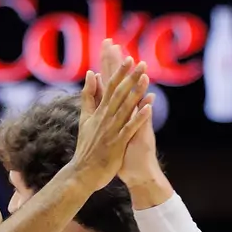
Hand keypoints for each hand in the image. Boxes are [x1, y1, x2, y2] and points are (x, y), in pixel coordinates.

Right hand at [70, 40, 152, 188]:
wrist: (82, 173)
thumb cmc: (86, 147)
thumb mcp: (85, 119)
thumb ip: (88, 96)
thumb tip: (92, 74)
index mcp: (99, 112)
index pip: (110, 87)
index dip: (119, 72)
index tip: (128, 58)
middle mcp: (106, 118)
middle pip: (119, 93)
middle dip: (130, 77)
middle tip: (141, 62)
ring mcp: (112, 130)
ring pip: (126, 107)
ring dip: (136, 92)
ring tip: (146, 78)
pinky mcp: (117, 143)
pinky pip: (130, 128)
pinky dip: (139, 117)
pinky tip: (149, 106)